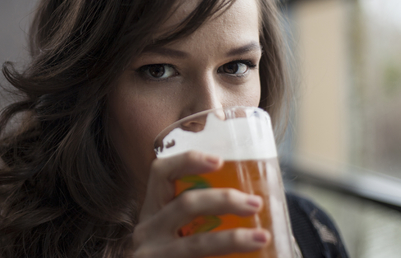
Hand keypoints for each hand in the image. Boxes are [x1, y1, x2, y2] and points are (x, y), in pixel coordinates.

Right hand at [132, 151, 270, 257]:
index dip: (187, 161)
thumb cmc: (172, 255)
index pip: (161, 174)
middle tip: (255, 203)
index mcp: (152, 213)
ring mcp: (153, 256)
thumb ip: (197, 220)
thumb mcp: (170, 236)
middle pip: (185, 204)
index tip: (218, 161)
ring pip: (197, 244)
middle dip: (224, 200)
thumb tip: (249, 206)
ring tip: (261, 237)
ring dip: (233, 239)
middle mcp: (147, 232)